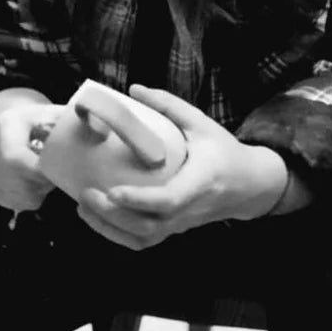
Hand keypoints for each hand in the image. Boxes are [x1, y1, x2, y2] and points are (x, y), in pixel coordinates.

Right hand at [0, 98, 66, 211]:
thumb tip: (100, 132)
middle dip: (42, 183)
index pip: (15, 157)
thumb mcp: (56, 114)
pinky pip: (13, 203)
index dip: (39, 172)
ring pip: (17, 195)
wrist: (14, 126)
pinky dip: (31, 198)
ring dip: (39, 192)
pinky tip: (36, 183)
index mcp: (5, 123)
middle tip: (56, 177)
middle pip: (16, 180)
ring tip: (46, 176)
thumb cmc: (42, 121)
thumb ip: (76, 123)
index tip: (57, 172)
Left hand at [76, 84, 287, 250]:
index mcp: (201, 181)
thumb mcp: (202, 123)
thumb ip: (169, 106)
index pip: (170, 200)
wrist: (248, 186)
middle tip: (86, 194)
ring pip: (143, 239)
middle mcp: (190, 209)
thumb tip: (134, 89)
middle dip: (113, 216)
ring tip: (83, 206)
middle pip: (149, 227)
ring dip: (109, 228)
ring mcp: (181, 224)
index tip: (113, 190)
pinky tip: (95, 217)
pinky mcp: (174, 230)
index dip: (140, 199)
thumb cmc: (224, 151)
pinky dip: (116, 235)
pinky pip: (143, 242)